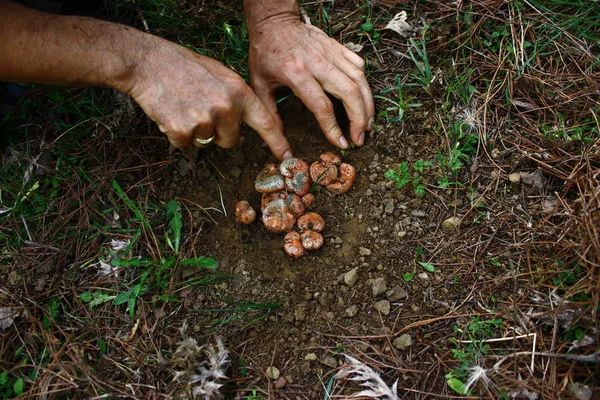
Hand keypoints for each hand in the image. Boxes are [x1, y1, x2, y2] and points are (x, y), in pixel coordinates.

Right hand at [126, 35, 291, 158]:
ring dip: (194, 131)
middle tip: (199, 110)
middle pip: (230, 140)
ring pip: (205, 142)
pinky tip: (170, 112)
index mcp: (238, 91)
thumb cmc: (183, 66)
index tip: (287, 158)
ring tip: (183, 106)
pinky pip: (184, 144)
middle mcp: (226, 106)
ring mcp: (205, 119)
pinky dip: (175, 134)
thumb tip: (245, 121)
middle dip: (218, 133)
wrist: (148, 62)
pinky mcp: (183, 130)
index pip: (265, 122)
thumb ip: (235, 98)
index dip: (277, 142)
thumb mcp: (219, 75)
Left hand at [247, 20, 374, 148]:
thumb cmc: (266, 53)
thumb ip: (269, 113)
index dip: (333, 128)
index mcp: (297, 74)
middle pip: (349, 93)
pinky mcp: (338, 47)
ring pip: (360, 80)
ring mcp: (331, 53)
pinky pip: (359, 65)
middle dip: (359, 119)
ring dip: (368, 105)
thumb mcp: (259, 84)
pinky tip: (364, 100)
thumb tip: (277, 141)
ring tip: (368, 124)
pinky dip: (365, 84)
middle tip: (360, 138)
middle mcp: (318, 63)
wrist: (274, 22)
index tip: (341, 143)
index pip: (322, 106)